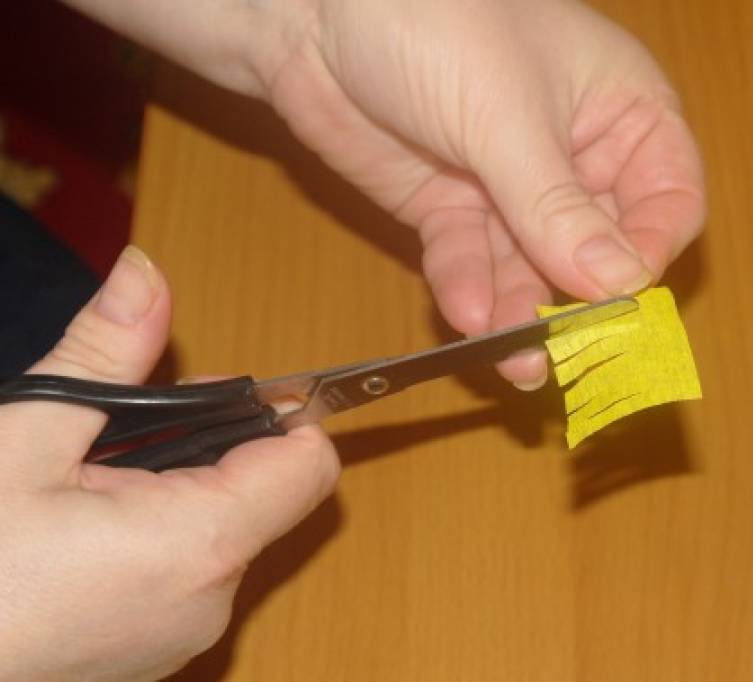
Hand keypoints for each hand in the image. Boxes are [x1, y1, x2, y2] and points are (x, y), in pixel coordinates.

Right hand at [0, 247, 338, 680]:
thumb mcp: (24, 441)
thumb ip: (105, 353)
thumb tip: (148, 273)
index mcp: (201, 543)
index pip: (309, 463)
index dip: (282, 410)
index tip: (217, 387)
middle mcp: (211, 599)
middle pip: (263, 492)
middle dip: (209, 441)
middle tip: (125, 422)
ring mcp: (181, 635)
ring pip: (219, 532)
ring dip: (172, 488)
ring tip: (85, 477)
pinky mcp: (149, 653)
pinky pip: (183, 576)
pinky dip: (151, 537)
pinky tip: (78, 528)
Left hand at [61, 0, 705, 388]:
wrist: (308, 10)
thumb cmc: (436, 22)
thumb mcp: (505, 115)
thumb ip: (559, 207)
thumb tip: (624, 286)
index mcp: (624, 110)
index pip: (670, 200)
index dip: (650, 254)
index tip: (624, 303)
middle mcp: (579, 156)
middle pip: (603, 249)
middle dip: (583, 301)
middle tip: (569, 354)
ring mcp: (512, 188)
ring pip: (536, 270)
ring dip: (527, 315)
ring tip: (517, 362)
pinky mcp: (453, 211)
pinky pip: (473, 263)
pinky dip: (470, 289)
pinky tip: (467, 315)